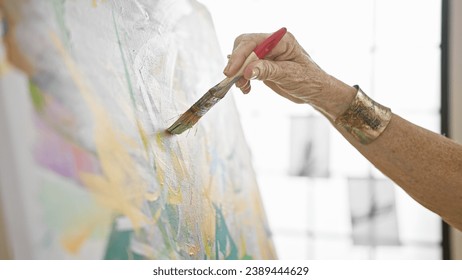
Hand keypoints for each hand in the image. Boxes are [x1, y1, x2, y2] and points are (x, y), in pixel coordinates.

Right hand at [223, 31, 355, 118]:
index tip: (231, 71)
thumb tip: (247, 70)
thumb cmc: (309, 81)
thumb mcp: (289, 76)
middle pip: (244, 46)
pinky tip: (246, 88)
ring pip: (242, 57)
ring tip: (243, 87)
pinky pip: (245, 68)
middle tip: (235, 80)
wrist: (315, 92)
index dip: (240, 55)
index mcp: (281, 40)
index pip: (253, 41)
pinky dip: (242, 78)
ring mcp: (266, 55)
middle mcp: (272, 44)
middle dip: (236, 63)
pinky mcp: (262, 65)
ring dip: (238, 73)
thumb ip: (268, 71)